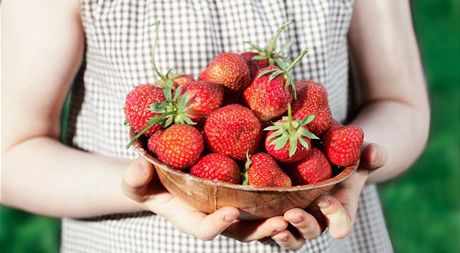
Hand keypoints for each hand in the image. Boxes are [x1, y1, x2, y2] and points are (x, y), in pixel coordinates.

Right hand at [122, 157, 288, 242]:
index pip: (204, 229)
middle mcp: (215, 216)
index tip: (230, 212)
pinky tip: (300, 189)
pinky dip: (281, 200)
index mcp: (190, 217)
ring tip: (296, 211)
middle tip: (280, 221)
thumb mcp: (136, 180)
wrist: (164, 173)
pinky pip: (264, 201)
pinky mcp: (244, 194)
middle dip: (260, 229)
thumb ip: (134, 178)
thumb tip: (139, 168)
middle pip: (241, 230)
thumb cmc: (148, 180)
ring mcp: (231, 206)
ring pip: (258, 219)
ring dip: (277, 218)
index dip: (217, 225)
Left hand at [269, 143, 386, 249]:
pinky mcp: (276, 215)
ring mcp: (296, 220)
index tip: (326, 200)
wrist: (322, 158)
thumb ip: (370, 155)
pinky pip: (268, 229)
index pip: (341, 224)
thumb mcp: (358, 154)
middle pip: (312, 232)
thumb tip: (375, 152)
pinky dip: (262, 226)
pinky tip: (252, 216)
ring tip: (276, 225)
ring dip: (282, 234)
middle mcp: (318, 220)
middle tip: (293, 212)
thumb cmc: (343, 159)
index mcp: (339, 211)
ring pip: (290, 237)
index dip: (335, 217)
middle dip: (304, 224)